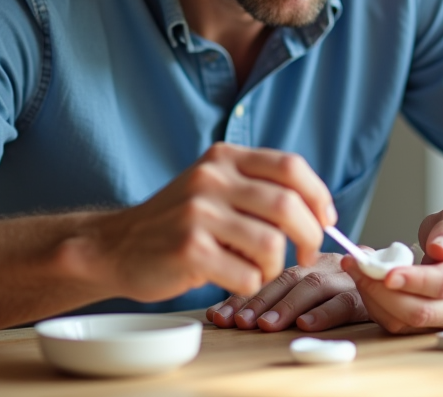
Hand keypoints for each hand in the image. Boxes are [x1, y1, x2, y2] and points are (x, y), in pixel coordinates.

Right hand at [76, 142, 336, 303]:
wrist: (115, 246)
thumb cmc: (176, 223)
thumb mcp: (213, 187)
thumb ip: (257, 188)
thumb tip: (320, 213)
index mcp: (224, 158)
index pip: (291, 167)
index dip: (319, 196)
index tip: (326, 221)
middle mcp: (211, 178)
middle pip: (288, 206)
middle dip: (310, 237)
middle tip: (306, 255)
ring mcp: (198, 213)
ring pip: (272, 245)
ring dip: (274, 267)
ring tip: (255, 270)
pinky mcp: (189, 249)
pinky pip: (247, 275)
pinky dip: (250, 285)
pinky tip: (232, 281)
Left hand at [206, 252, 368, 331]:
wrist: (393, 281)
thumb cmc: (340, 289)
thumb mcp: (305, 289)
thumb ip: (272, 296)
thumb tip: (220, 313)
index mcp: (303, 262)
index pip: (267, 276)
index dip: (241, 295)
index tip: (218, 316)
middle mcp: (320, 266)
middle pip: (285, 279)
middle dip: (258, 301)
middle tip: (237, 322)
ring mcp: (343, 279)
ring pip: (312, 288)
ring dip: (286, 307)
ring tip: (265, 325)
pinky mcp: (364, 296)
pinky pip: (345, 302)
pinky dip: (325, 314)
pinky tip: (307, 325)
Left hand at [342, 207, 442, 333]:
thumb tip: (441, 248)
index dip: (413, 280)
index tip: (386, 273)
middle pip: (419, 312)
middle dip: (382, 291)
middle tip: (356, 265)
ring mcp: (441, 323)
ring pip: (401, 322)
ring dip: (371, 297)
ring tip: (355, 269)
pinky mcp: (420, 331)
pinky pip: (392, 323)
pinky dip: (372, 303)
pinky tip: (363, 281)